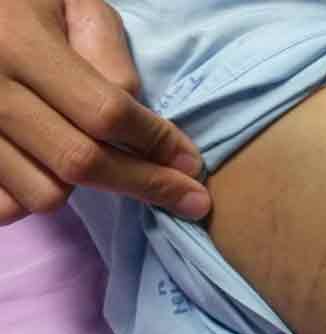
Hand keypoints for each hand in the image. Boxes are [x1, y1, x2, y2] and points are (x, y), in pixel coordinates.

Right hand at [0, 0, 210, 224]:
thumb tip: (141, 123)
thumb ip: (109, 55)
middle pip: (82, 162)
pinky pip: (7, 208)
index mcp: (21, 44)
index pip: (106, 111)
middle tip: (190, 200)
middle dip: (147, 184)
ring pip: (46, 194)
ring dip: (81, 186)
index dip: (157, 142)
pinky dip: (34, 198)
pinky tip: (50, 171)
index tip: (193, 164)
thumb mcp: (71, 5)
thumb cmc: (22, 7)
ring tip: (91, 156)